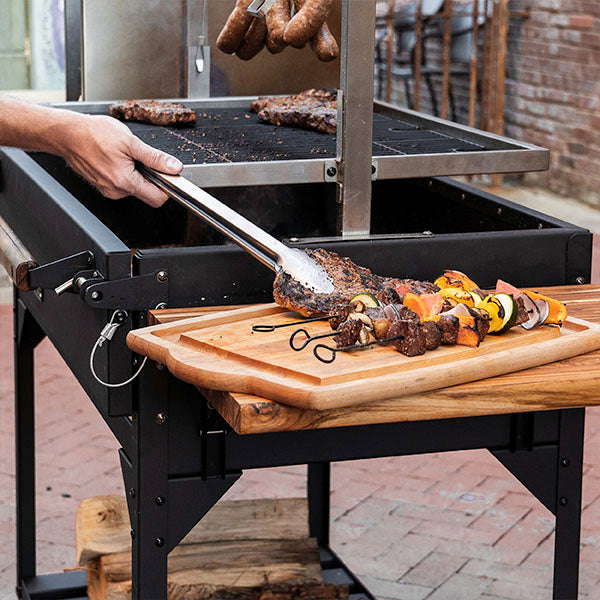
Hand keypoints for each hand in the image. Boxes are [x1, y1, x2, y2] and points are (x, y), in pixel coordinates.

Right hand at [60, 114, 182, 206]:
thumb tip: (173, 167)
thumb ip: (155, 158)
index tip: (166, 173)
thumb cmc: (92, 134)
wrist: (66, 133)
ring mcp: (108, 190)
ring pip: (134, 188)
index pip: (157, 199)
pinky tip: (115, 158)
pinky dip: (124, 173)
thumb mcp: (130, 142)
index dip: (166, 187)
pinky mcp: (102, 186)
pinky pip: (122, 184)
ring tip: (124, 155)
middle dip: (150, 177)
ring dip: (136, 173)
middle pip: (147, 193)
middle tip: (141, 158)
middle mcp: (116, 191)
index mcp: (125, 182)